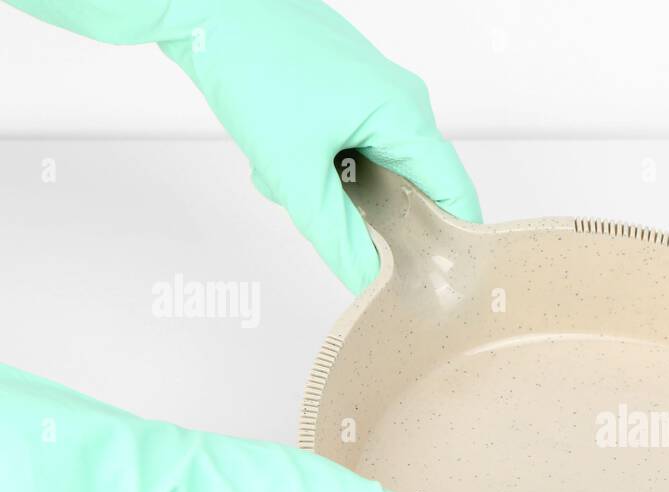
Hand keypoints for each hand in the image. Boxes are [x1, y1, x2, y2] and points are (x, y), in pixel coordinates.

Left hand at [6, 0, 478, 292]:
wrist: (209, 5)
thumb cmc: (253, 63)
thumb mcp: (294, 170)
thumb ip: (337, 235)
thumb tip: (367, 281)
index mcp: (406, 117)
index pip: (455, 196)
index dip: (451, 244)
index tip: (433, 282)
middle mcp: (403, 103)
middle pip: (411, 187)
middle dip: (368, 213)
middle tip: (330, 223)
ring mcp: (377, 93)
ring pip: (373, 169)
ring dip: (332, 187)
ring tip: (287, 175)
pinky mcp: (350, 89)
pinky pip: (353, 146)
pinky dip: (319, 162)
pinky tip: (282, 153)